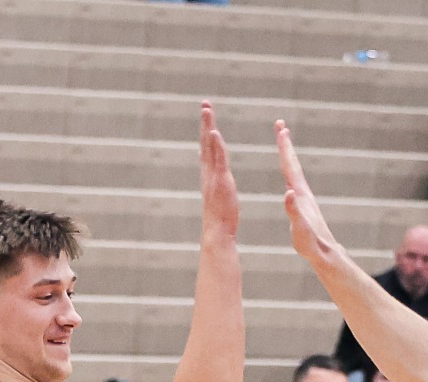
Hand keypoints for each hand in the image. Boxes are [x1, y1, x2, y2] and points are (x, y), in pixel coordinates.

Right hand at [197, 102, 238, 239]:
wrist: (218, 233)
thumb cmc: (222, 219)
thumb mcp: (221, 196)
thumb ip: (219, 186)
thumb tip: (218, 179)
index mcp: (210, 174)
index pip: (208, 148)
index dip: (207, 130)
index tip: (207, 114)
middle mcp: (208, 172)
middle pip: (205, 142)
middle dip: (205, 122)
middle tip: (205, 103)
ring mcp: (213, 176)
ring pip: (209, 147)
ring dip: (207, 127)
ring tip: (206, 110)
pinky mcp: (220, 181)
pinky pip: (217, 160)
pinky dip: (215, 145)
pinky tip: (214, 132)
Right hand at [275, 119, 343, 271]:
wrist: (325, 253)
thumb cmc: (311, 244)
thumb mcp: (300, 229)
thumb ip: (294, 211)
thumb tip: (288, 193)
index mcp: (300, 194)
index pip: (290, 166)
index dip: (284, 147)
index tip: (281, 128)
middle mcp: (302, 192)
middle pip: (292, 163)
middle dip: (285, 144)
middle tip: (280, 125)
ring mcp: (303, 198)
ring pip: (293, 172)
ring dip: (287, 156)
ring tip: (282, 144)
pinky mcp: (302, 206)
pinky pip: (293, 183)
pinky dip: (288, 173)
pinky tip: (286, 176)